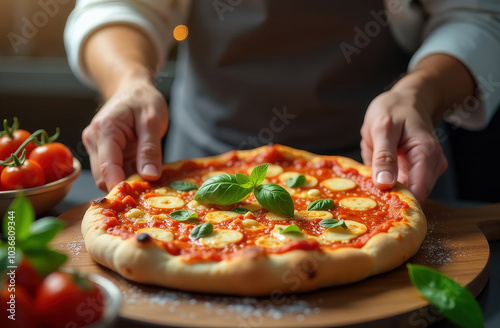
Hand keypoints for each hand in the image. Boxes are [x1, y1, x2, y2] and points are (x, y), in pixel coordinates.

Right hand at [82, 78, 167, 190]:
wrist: (133, 89)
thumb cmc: (143, 100)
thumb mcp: (153, 120)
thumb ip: (150, 149)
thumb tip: (149, 176)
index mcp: (104, 130)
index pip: (107, 168)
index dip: (121, 187)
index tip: (139, 199)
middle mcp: (94, 141)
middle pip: (103, 177)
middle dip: (124, 187)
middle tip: (149, 194)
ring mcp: (97, 148)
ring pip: (107, 177)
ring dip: (127, 183)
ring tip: (149, 184)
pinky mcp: (104, 154)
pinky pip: (115, 172)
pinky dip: (128, 177)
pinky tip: (143, 176)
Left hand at [360, 87, 447, 203]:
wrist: (405, 100)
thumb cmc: (394, 109)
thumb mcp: (382, 129)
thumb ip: (384, 156)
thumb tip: (385, 184)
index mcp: (426, 154)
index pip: (418, 192)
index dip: (397, 202)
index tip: (375, 207)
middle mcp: (433, 165)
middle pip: (414, 196)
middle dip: (390, 199)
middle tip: (364, 196)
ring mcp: (427, 170)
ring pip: (407, 194)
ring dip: (387, 192)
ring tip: (368, 182)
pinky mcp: (417, 172)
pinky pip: (403, 186)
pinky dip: (388, 186)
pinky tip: (375, 178)